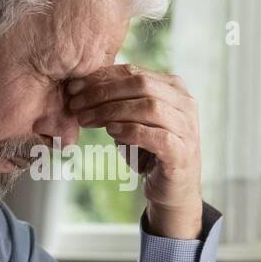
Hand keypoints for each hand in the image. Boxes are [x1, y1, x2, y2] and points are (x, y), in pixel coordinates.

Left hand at [66, 64, 201, 238]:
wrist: (173, 189)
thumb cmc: (150, 151)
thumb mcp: (132, 120)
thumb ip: (117, 101)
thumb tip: (80, 87)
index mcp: (173, 88)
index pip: (134, 72)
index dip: (101, 78)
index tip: (73, 88)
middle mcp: (185, 103)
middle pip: (140, 85)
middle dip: (103, 93)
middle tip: (75, 104)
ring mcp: (187, 127)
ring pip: (149, 107)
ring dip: (112, 111)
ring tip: (87, 119)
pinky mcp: (182, 152)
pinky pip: (156, 135)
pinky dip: (131, 131)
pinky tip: (111, 132)